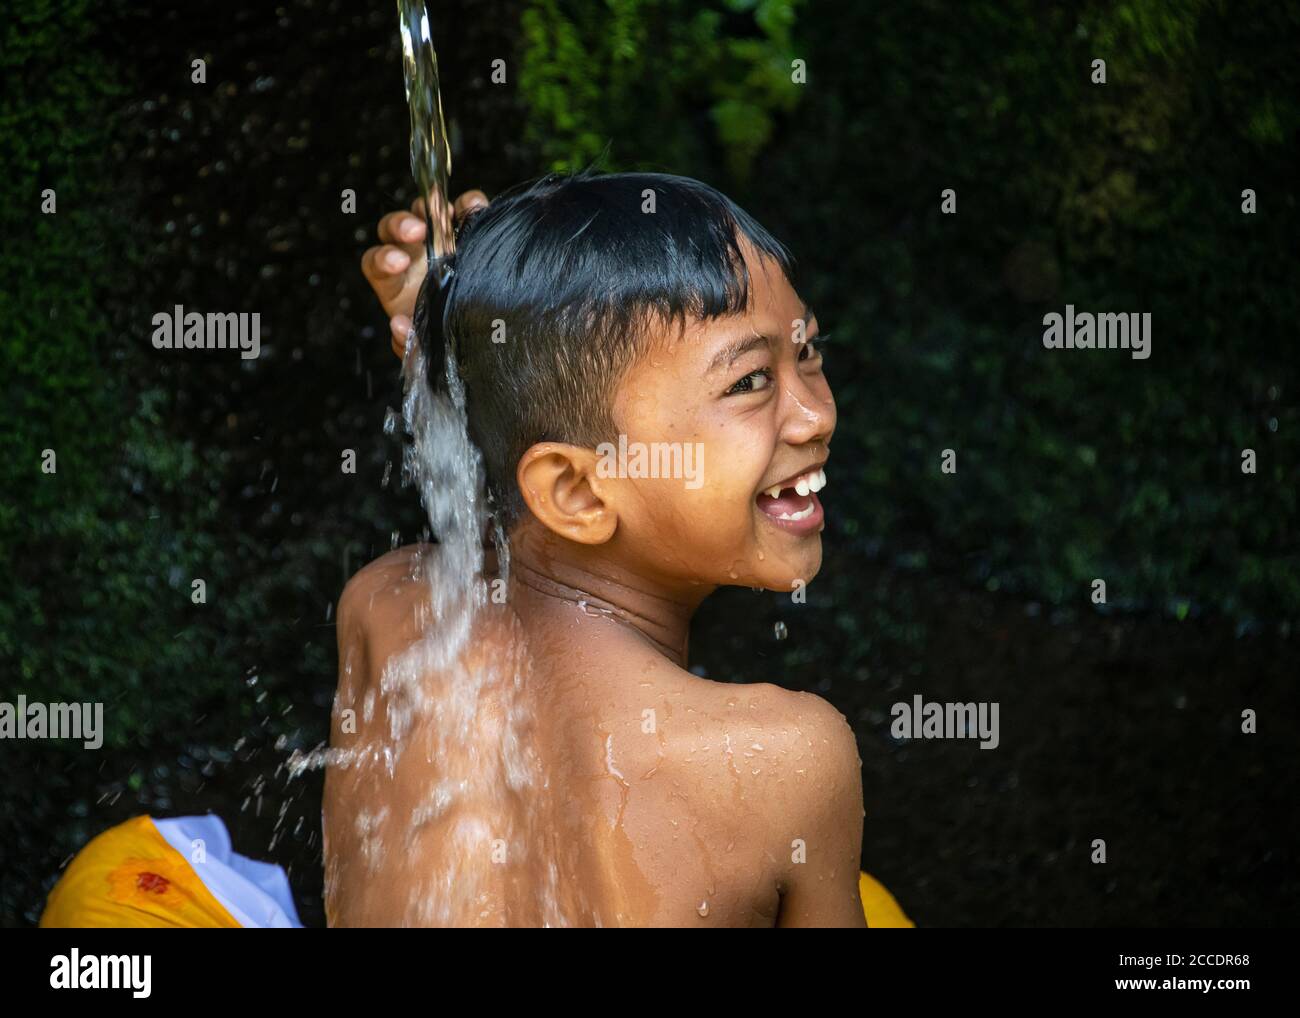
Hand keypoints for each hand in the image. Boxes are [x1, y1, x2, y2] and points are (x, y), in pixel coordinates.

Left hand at [360, 190, 488, 357]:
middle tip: (416, 231)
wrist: (483, 340)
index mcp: (394, 284)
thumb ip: (408, 346)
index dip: (382, 258)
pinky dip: (469, 204)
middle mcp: (412, 258)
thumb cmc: (445, 340)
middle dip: (400, 224)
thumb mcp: (424, 351)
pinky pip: (465, 209)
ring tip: (447, 212)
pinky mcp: (468, 233)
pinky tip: (477, 208)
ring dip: (432, 206)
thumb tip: (400, 327)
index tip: (398, 263)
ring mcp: (439, 242)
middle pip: (392, 228)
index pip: (375, 262)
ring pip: (425, 210)